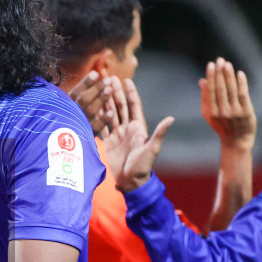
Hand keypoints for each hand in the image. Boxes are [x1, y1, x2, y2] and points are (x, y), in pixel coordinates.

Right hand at [66, 71, 109, 135]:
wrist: (55, 147)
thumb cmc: (61, 123)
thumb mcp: (62, 108)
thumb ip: (72, 98)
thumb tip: (89, 79)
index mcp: (62, 107)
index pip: (75, 92)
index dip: (86, 83)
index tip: (96, 74)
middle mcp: (68, 115)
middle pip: (83, 99)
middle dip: (96, 89)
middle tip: (108, 80)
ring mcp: (76, 126)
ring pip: (89, 111)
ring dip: (101, 99)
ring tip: (110, 90)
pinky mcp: (84, 137)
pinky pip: (94, 128)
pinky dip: (103, 120)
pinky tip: (111, 113)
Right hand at [101, 76, 173, 191]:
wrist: (130, 183)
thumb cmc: (143, 168)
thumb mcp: (152, 149)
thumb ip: (159, 133)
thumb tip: (171, 118)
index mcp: (139, 127)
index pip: (134, 106)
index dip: (131, 93)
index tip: (126, 80)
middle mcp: (128, 128)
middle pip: (121, 106)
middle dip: (115, 92)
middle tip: (109, 78)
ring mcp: (117, 134)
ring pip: (110, 113)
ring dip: (105, 101)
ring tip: (98, 88)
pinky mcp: (109, 141)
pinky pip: (102, 125)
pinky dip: (97, 116)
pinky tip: (90, 106)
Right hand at [200, 58, 255, 146]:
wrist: (237, 141)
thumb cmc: (222, 125)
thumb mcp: (210, 114)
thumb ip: (205, 98)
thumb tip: (202, 81)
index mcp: (211, 112)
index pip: (210, 90)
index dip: (211, 76)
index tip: (211, 64)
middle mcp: (222, 112)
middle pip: (220, 88)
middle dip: (220, 73)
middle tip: (219, 60)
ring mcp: (235, 112)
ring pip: (231, 90)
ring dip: (229, 75)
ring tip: (227, 64)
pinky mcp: (246, 112)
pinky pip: (243, 94)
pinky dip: (242, 83)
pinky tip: (239, 73)